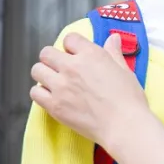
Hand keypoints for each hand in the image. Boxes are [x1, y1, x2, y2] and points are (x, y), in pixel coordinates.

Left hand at [30, 32, 149, 151]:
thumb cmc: (129, 100)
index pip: (70, 39)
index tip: (76, 55)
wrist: (124, 126)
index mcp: (91, 55)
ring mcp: (61, 86)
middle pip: (47, 53)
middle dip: (53, 58)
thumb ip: (114, 53)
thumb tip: (112, 38)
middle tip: (61, 68)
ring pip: (37, 70)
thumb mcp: (125, 71)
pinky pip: (35, 93)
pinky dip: (41, 93)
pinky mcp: (54, 105)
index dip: (72, 46)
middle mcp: (72, 67)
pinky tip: (52, 97)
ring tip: (54, 82)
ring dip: (44, 74)